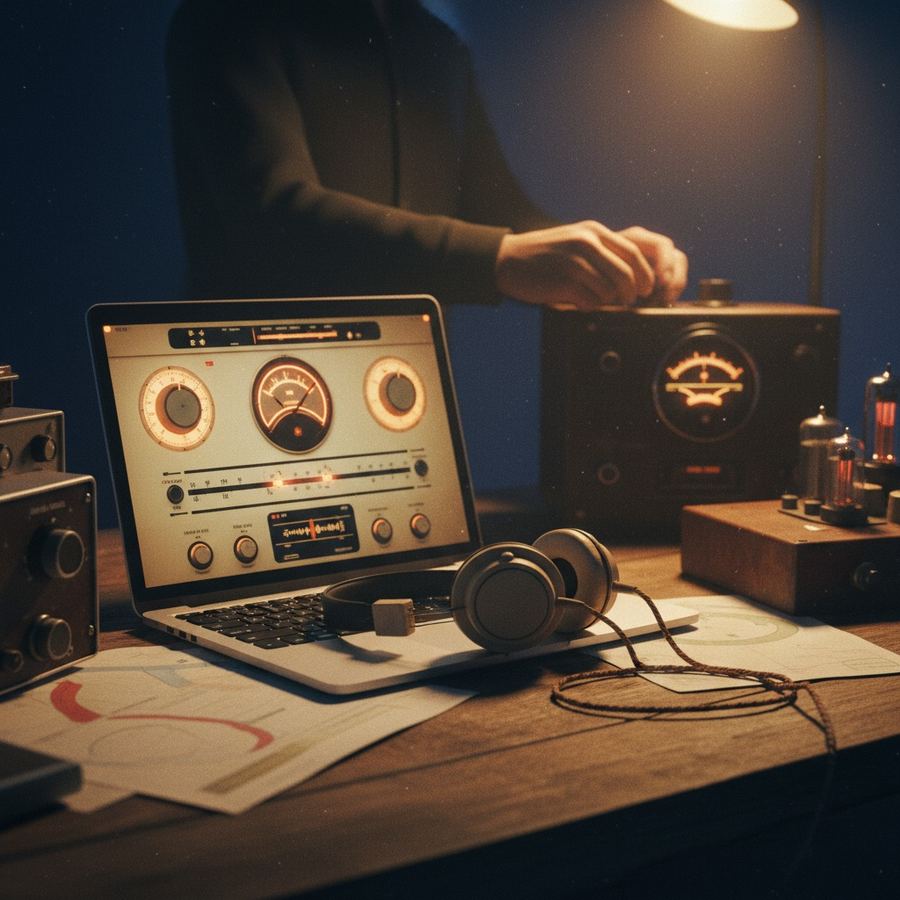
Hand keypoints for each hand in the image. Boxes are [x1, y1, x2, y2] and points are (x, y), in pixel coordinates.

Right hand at [495, 221, 686, 309]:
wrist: (508, 260)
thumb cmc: (544, 255)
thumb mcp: (575, 240)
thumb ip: (601, 250)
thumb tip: (631, 274)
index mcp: (593, 231)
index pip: (633, 252)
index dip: (644, 274)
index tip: (645, 289)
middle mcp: (587, 243)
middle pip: (627, 274)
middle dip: (631, 293)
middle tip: (627, 303)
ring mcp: (575, 262)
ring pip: (609, 291)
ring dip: (606, 302)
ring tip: (594, 300)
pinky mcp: (564, 281)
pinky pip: (590, 301)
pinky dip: (588, 306)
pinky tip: (577, 302)